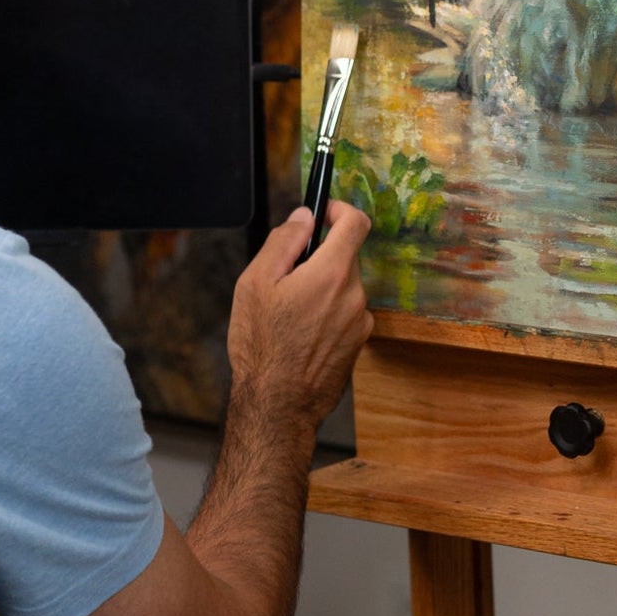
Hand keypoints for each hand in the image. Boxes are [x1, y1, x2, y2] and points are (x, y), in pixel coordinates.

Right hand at [227, 201, 371, 432]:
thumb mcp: (256, 283)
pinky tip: (302, 335)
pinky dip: (328, 314)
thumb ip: (284, 241)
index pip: (356, 222)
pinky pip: (346, 314)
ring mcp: (360, 322)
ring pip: (344, 287)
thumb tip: (304, 217)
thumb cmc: (262, 346)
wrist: (278, 405)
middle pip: (346, 257)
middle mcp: (355, 295)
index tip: (324, 215)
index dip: (340, 210)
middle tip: (287, 278)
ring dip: (323, 289)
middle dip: (320, 258)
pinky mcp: (359, 344)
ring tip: (290, 314)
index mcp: (332, 273)